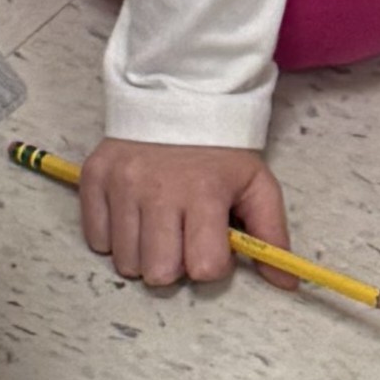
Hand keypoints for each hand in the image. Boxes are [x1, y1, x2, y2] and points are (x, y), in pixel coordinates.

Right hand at [78, 137, 287, 289]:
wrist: (177, 95)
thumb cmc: (219, 150)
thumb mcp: (256, 184)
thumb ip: (272, 236)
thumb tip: (285, 284)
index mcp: (204, 193)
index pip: (203, 268)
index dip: (210, 264)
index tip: (211, 245)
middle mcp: (158, 191)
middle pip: (158, 273)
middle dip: (173, 266)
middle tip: (180, 240)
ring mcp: (121, 184)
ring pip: (125, 262)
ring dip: (142, 255)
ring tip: (156, 227)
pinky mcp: (94, 178)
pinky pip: (95, 239)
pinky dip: (113, 237)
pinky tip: (132, 216)